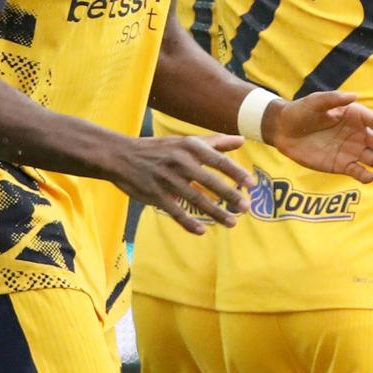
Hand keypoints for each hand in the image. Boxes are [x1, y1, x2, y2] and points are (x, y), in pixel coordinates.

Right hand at [109, 133, 253, 233]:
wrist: (120, 156)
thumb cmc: (159, 149)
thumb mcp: (185, 141)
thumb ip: (215, 142)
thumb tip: (242, 140)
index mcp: (189, 147)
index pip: (217, 160)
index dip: (235, 172)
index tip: (251, 184)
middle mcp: (179, 162)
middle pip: (209, 181)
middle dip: (229, 195)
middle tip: (246, 207)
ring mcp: (166, 179)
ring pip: (195, 199)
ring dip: (215, 213)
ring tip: (232, 223)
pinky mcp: (154, 195)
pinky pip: (175, 211)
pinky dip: (188, 222)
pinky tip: (202, 231)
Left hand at [265, 90, 372, 182]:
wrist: (283, 130)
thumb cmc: (301, 111)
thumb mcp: (316, 101)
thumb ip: (334, 99)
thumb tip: (355, 96)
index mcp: (355, 116)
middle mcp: (358, 134)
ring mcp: (351, 151)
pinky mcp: (342, 165)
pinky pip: (357, 171)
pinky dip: (364, 175)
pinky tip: (370, 177)